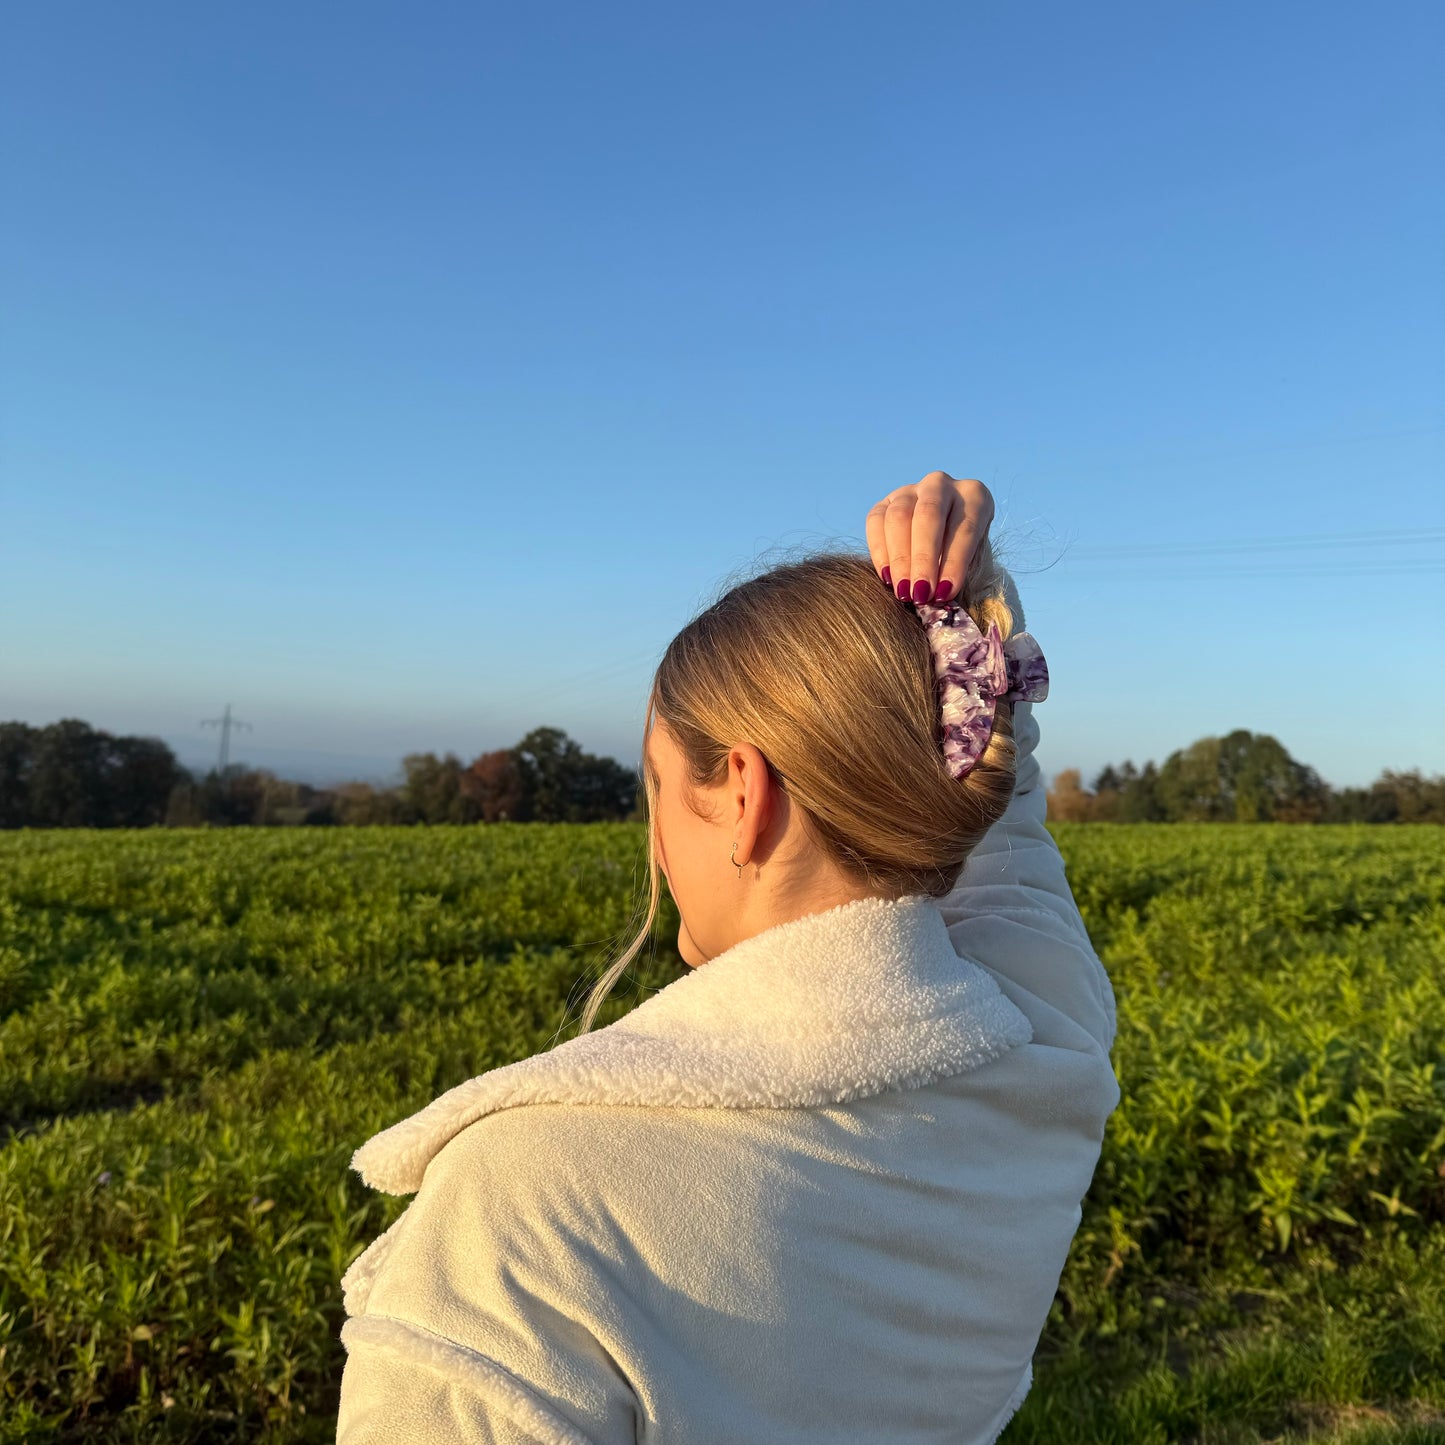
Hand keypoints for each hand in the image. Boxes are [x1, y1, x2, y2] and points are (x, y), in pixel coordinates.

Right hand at [865, 472, 994, 604]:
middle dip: (923, 559)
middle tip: (919, 594)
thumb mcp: (974, 564)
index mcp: (975, 495)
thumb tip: (942, 599)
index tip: (944, 594)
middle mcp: (941, 484)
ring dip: (900, 558)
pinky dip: (880, 552)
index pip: (965, 527)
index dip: (955, 562)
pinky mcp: (885, 502)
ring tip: (903, 592)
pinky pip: (876, 522)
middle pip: (929, 515)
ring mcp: (910, 490)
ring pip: (899, 517)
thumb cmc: (964, 558)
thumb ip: (963, 576)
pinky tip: (887, 578)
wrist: (943, 544)